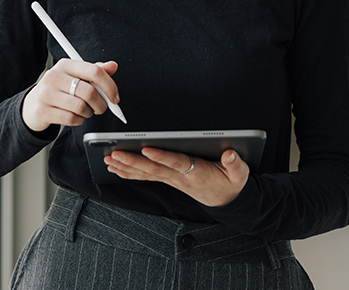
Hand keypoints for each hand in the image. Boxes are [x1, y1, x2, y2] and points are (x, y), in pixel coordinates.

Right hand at [21, 59, 118, 131]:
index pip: (94, 71)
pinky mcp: (43, 110)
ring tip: (85, 111)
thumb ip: (94, 72)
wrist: (32, 105)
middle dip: (101, 104)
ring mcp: (47, 93)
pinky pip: (71, 118)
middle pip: (89, 91)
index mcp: (65, 65)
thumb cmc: (58, 90)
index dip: (110, 86)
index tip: (114, 97)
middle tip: (101, 108)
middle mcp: (54, 76)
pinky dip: (79, 120)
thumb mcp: (75, 77)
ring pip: (81, 107)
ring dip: (88, 113)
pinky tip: (75, 117)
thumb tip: (113, 66)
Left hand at [104, 147, 248, 206]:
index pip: (176, 162)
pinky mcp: (167, 179)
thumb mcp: (240, 174)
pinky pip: (145, 176)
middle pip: (153, 168)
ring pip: (146, 173)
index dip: (161, 156)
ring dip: (126, 167)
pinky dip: (129, 173)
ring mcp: (172, 179)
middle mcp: (180, 177)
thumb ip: (236, 164)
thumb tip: (231, 154)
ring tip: (108, 160)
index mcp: (196, 172)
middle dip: (132, 161)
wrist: (227, 200)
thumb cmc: (231, 183)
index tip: (147, 149)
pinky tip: (115, 169)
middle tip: (114, 153)